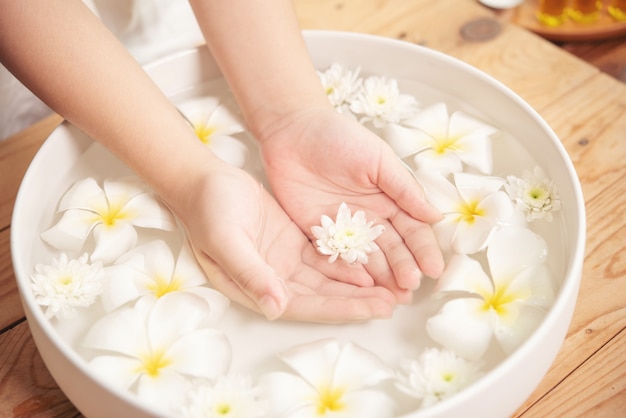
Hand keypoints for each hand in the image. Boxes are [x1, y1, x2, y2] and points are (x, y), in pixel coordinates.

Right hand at [174, 158, 395, 322]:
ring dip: (357, 284)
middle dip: (359, 300)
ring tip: (391, 287)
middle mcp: (273, 280)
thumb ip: (250, 273)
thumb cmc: (207, 210)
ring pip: (327, 279)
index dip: (342, 308)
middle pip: (323, 296)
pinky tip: (369, 261)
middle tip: (395, 302)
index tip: (375, 309)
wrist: (202, 180)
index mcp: (256, 288)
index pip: (306, 305)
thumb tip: (276, 307)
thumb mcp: (226, 240)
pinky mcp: (291, 241)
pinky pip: (324, 256)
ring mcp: (283, 261)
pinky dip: (346, 261)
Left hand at [258, 107, 444, 301]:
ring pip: (366, 258)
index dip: (423, 249)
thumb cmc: (339, 137)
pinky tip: (359, 288)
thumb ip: (404, 189)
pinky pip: (335, 257)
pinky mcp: (317, 234)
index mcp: (389, 200)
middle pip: (391, 249)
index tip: (434, 269)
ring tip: (392, 297)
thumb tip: (436, 217)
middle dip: (403, 269)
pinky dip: (347, 272)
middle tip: (410, 288)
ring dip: (380, 278)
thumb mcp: (378, 159)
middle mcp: (370, 218)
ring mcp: (344, 229)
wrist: (292, 131)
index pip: (412, 230)